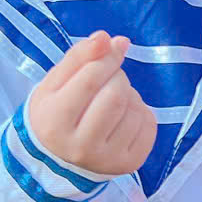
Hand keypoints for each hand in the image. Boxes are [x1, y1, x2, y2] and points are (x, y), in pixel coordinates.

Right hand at [26, 31, 155, 178]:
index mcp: (54, 122)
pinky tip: (124, 115)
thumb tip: (107, 38)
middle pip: (116, 95)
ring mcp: (107, 159)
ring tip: (112, 98)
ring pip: (134, 109)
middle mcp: (80, 147)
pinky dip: (140, 110)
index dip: (107, 57)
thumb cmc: (55, 113)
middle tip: (109, 76)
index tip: (111, 46)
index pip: (91, 80)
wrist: (58, 159)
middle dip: (117, 75)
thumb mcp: (53, 83)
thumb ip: (78, 57)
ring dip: (129, 93)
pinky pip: (148, 124)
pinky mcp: (129, 164)